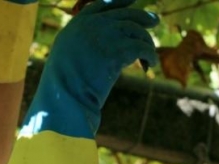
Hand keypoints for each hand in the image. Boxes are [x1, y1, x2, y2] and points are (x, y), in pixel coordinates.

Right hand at [22, 0, 158, 138]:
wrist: (64, 99)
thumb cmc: (63, 88)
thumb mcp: (65, 58)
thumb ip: (81, 45)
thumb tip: (104, 47)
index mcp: (76, 26)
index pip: (100, 5)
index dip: (118, 2)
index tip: (132, 1)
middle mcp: (91, 25)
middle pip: (123, 15)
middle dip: (142, 17)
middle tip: (155, 21)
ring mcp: (105, 34)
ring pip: (136, 31)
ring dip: (146, 43)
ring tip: (149, 56)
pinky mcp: (118, 49)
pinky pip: (142, 48)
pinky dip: (150, 55)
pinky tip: (151, 64)